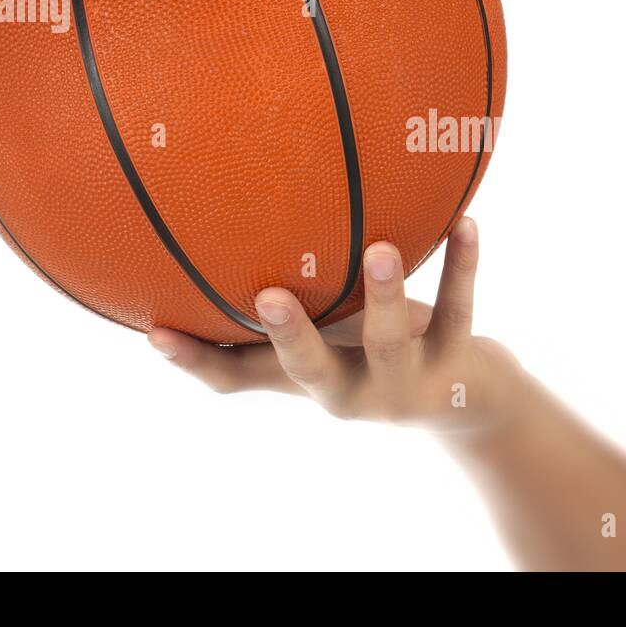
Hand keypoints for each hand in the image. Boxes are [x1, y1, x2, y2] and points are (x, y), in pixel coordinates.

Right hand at [148, 218, 526, 437]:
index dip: (197, 361)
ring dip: (385, 296)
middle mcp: (350, 393)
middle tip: (266, 297)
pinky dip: (462, 266)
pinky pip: (459, 310)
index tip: (158, 332)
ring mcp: (404, 383)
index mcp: (306, 381)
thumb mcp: (325, 336)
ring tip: (381, 250)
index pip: (239, 379)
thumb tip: (204, 245)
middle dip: (290, 337)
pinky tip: (467, 223)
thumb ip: (280, 308)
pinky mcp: (456, 362)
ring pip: (390, 342)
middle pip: (312, 370)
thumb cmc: (373, 355)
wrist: (466, 403)